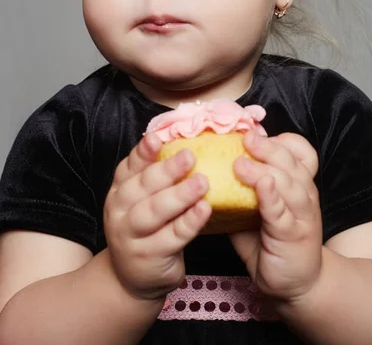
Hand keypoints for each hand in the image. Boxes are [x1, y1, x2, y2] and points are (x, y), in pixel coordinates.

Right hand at [103, 133, 210, 302]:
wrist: (133, 279)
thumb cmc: (147, 230)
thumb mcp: (143, 200)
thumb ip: (157, 175)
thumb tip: (186, 144)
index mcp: (120, 189)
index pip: (129, 166)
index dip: (143, 152)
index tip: (157, 138)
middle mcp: (120, 210)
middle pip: (142, 186)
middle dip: (167, 170)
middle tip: (190, 157)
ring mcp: (130, 235)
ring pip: (154, 212)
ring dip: (179, 195)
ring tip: (202, 182)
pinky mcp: (148, 257)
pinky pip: (171, 237)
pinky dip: (188, 222)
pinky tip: (204, 210)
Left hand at [230, 132, 321, 302]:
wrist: (295, 283)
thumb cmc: (271, 241)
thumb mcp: (254, 210)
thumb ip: (239, 190)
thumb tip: (206, 169)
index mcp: (295, 182)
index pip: (298, 151)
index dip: (280, 140)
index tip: (256, 131)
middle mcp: (303, 193)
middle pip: (290, 161)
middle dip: (267, 147)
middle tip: (246, 138)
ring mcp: (301, 214)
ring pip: (289, 183)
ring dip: (265, 169)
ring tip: (241, 162)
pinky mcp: (294, 235)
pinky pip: (283, 213)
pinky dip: (272, 198)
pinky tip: (262, 187)